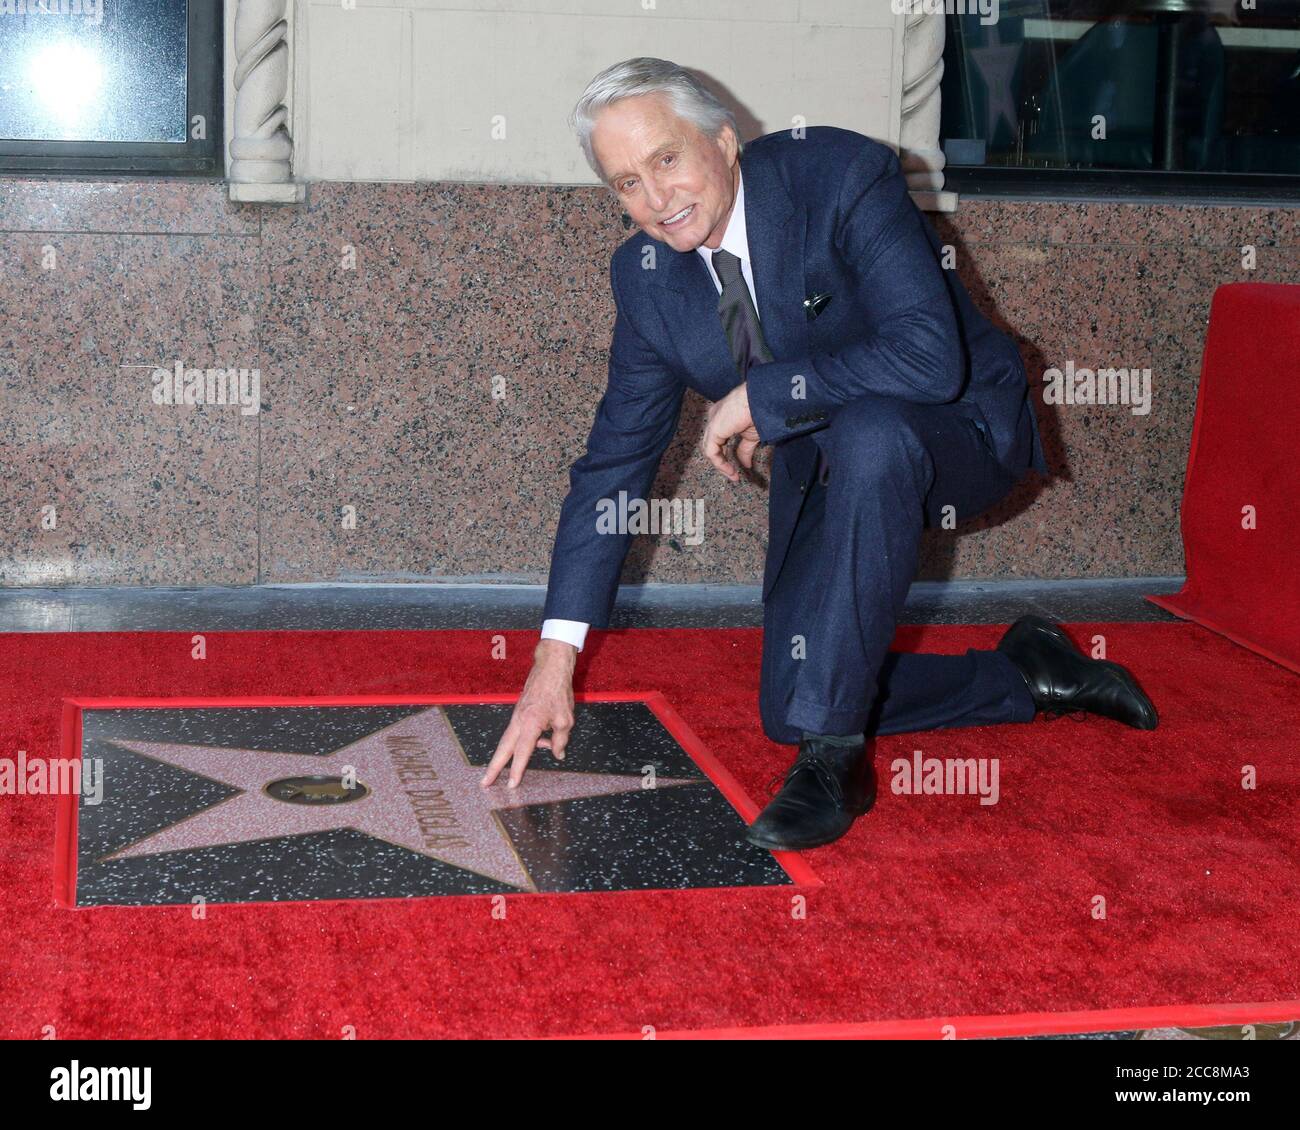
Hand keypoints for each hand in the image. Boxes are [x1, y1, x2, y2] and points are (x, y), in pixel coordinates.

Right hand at [481, 639, 576, 788]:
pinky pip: (518, 733)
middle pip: (503, 749)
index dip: (517, 770)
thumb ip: (560, 740)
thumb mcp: (565, 720)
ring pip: (508, 742)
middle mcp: (519, 722)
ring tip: (514, 770)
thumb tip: (557, 754)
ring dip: (505, 758)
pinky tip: (542, 742)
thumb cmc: (558, 692)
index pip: (522, 752)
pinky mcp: (519, 713)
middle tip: (484, 784)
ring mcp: (517, 717)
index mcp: (530, 724)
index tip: (511, 785)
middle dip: (494, 768)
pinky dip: (522, 743)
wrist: (550, 668)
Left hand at [702, 382, 760, 482]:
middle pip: (713, 444)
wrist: (762, 402)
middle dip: (722, 462)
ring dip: (721, 465)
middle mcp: (715, 417)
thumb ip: (745, 449)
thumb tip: (746, 464)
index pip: (719, 439)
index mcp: (723, 416)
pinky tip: (730, 470)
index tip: (737, 468)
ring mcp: (713, 422)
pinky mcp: (713, 429)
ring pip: (710, 449)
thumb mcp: (752, 435)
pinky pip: (711, 451)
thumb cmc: (760, 411)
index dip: (726, 455)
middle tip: (733, 474)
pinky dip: (720, 463)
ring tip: (733, 475)